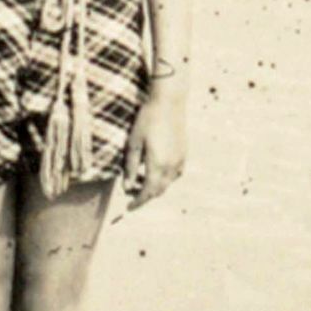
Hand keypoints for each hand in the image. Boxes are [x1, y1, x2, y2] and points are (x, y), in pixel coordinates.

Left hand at [123, 94, 186, 209]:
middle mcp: (171, 167)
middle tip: (131, 191)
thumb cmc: (147, 119)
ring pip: (167, 183)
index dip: (137, 202)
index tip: (128, 207)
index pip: (147, 193)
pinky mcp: (184, 154)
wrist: (169, 102)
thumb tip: (126, 187)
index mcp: (157, 165)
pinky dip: (164, 178)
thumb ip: (130, 166)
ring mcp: (180, 161)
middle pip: (158, 191)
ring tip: (139, 178)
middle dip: (145, 195)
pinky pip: (174, 174)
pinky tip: (155, 168)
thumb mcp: (133, 142)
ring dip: (154, 186)